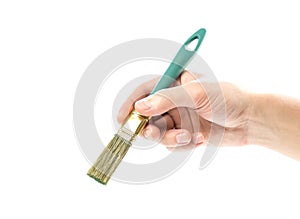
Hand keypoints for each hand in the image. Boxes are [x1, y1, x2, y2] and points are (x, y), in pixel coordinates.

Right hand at [117, 71, 250, 149]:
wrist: (251, 120)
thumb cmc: (228, 97)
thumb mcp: (197, 94)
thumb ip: (167, 100)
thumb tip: (140, 108)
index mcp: (175, 83)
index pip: (145, 91)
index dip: (132, 104)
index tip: (123, 119)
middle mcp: (174, 101)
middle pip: (148, 116)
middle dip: (152, 127)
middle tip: (156, 132)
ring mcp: (180, 118)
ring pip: (160, 134)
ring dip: (171, 138)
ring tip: (189, 136)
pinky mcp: (186, 133)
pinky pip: (173, 144)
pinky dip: (183, 145)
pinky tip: (200, 139)